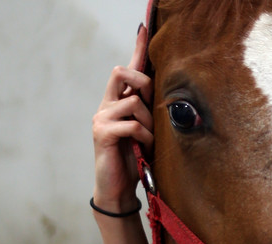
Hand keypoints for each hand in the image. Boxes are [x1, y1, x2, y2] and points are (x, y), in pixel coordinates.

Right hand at [91, 25, 153, 212]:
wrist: (118, 187)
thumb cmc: (135, 158)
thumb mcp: (148, 131)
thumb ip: (151, 112)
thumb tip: (170, 97)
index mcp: (119, 101)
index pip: (127, 69)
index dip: (137, 48)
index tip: (145, 28)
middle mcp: (107, 104)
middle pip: (123, 72)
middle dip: (145, 84)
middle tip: (153, 107)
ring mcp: (101, 117)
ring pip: (134, 101)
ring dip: (149, 121)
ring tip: (149, 139)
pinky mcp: (102, 132)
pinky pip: (132, 123)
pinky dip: (144, 135)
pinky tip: (144, 147)